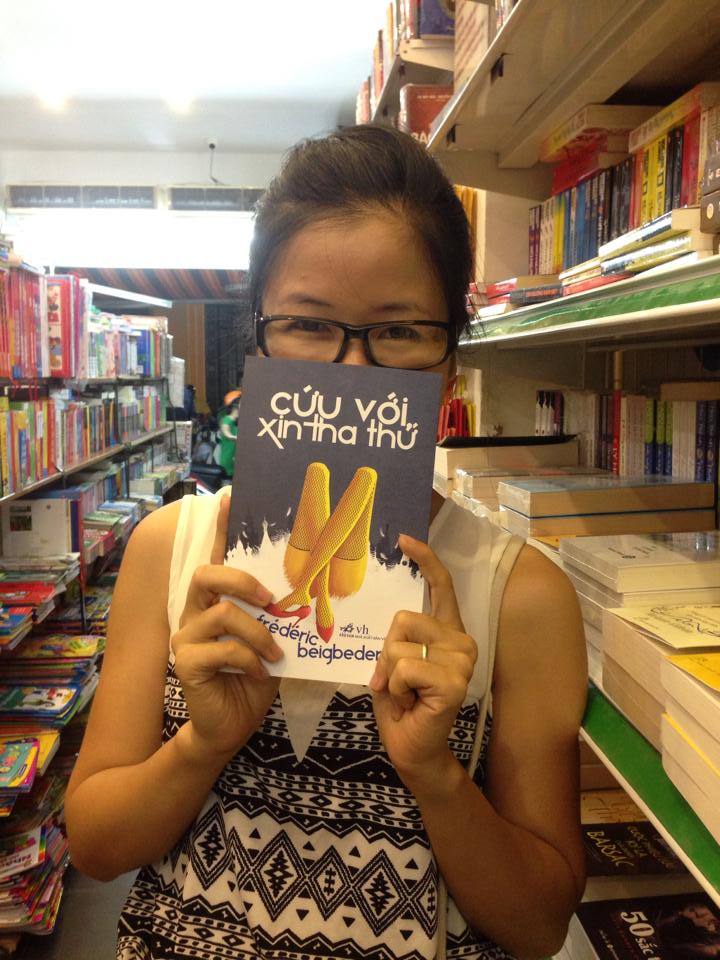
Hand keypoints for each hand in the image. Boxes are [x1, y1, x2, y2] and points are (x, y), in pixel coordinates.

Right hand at [171, 496, 281, 761]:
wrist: (229, 726)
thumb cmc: (254, 678)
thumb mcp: (273, 640)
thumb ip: (277, 615)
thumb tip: (310, 587)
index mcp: (216, 601)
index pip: (216, 557)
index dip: (220, 529)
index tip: (229, 499)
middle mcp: (195, 611)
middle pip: (206, 574)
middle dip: (241, 579)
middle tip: (269, 598)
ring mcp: (186, 636)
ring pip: (222, 614)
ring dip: (258, 633)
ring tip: (275, 653)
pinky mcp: (186, 663)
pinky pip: (222, 650)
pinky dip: (248, 661)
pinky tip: (259, 674)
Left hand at [369, 535, 475, 786]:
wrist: (412, 748)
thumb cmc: (401, 704)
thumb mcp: (393, 662)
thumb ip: (396, 638)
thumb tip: (390, 618)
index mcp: (446, 631)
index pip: (441, 585)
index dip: (425, 559)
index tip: (404, 539)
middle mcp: (460, 640)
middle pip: (403, 619)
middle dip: (386, 651)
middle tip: (395, 681)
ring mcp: (462, 660)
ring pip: (399, 645)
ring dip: (389, 674)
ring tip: (405, 694)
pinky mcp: (455, 681)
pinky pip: (405, 667)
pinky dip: (395, 687)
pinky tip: (410, 703)